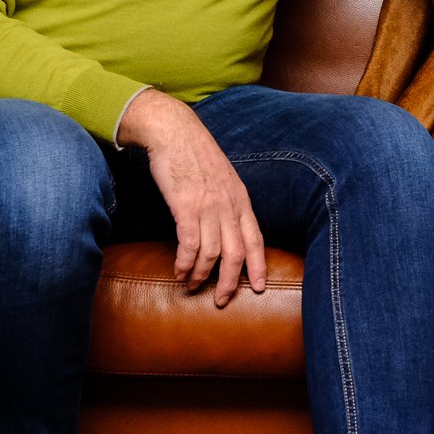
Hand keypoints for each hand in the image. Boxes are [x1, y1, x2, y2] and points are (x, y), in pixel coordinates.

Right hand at [116, 90, 266, 305]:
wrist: (175, 132)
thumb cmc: (196, 155)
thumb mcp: (224, 178)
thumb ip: (229, 203)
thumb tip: (229, 227)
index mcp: (241, 200)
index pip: (256, 240)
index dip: (259, 266)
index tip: (258, 287)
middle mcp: (229, 206)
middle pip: (236, 254)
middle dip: (229, 282)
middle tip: (220, 300)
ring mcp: (208, 207)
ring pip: (212, 254)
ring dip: (201, 275)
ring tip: (191, 285)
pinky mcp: (186, 206)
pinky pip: (190, 245)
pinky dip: (185, 263)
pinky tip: (179, 270)